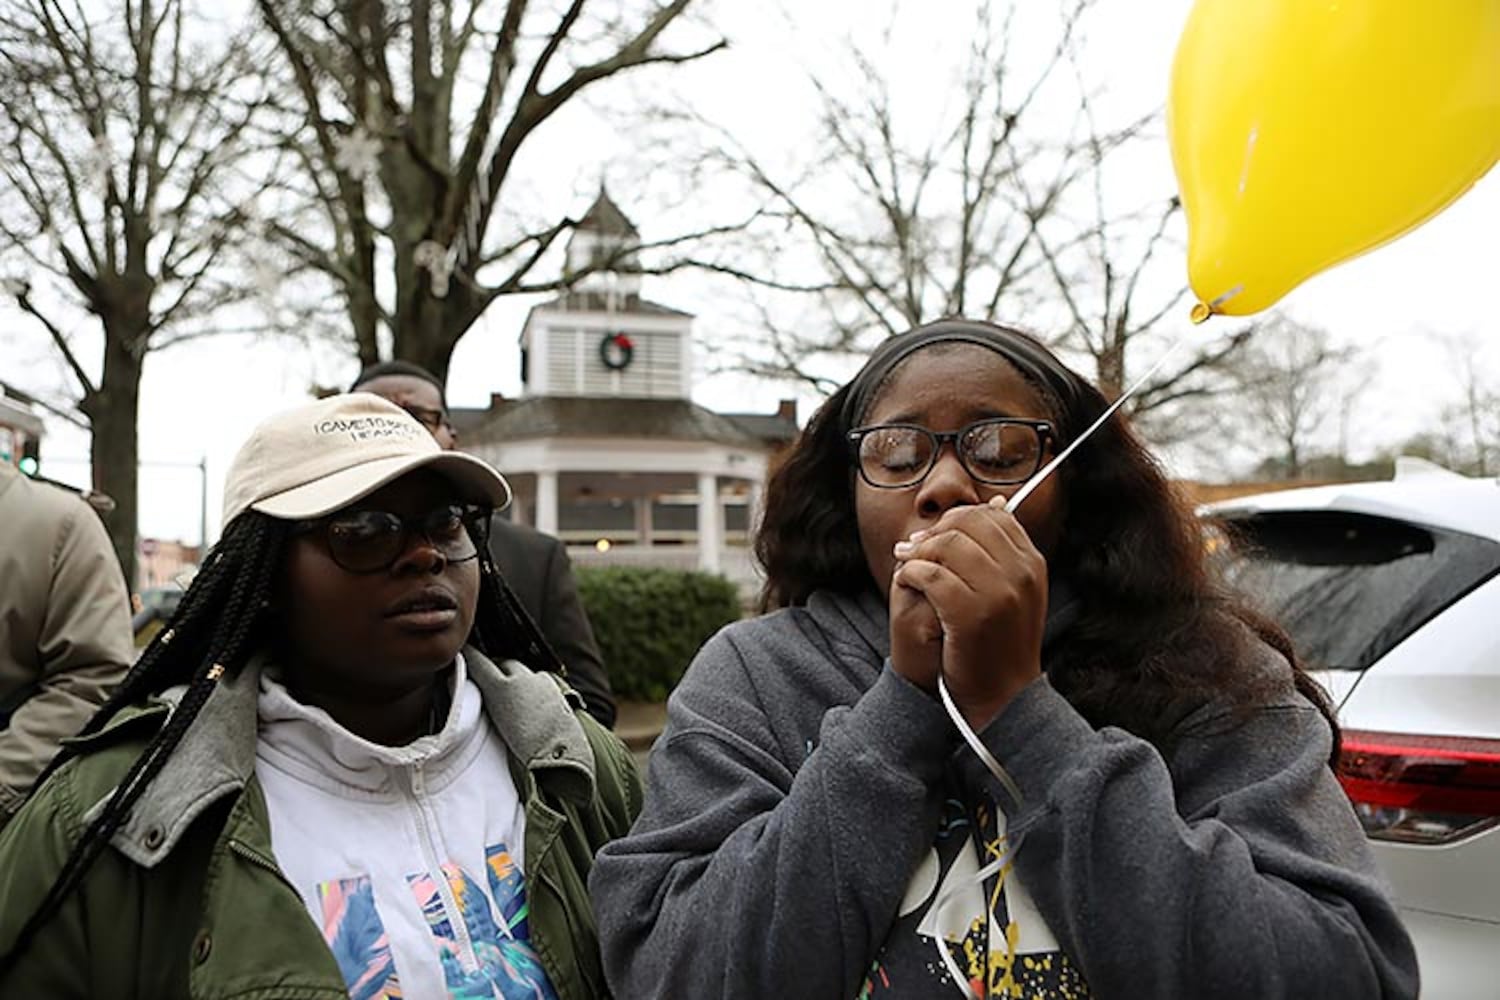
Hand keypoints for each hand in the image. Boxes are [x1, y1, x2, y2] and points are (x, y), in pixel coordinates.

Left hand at [888, 496, 1047, 728]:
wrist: (1004, 699)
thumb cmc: (1001, 645)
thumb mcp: (1015, 593)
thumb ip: (1003, 552)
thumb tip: (990, 504)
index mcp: (1032, 564)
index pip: (993, 517)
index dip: (959, 519)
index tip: (937, 535)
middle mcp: (1020, 573)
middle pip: (969, 524)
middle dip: (935, 530)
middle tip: (912, 546)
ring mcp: (998, 593)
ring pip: (947, 545)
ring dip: (918, 551)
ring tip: (905, 563)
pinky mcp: (970, 614)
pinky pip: (930, 574)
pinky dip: (911, 573)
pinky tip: (906, 582)